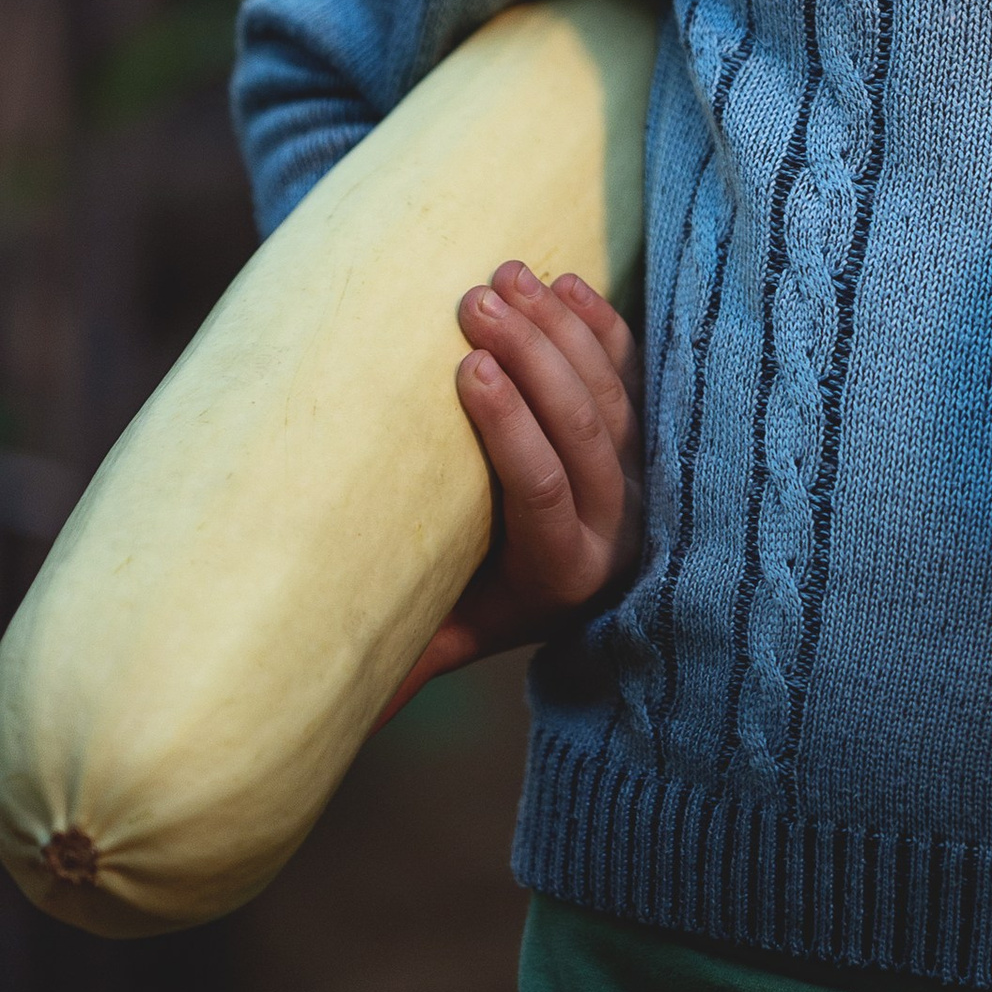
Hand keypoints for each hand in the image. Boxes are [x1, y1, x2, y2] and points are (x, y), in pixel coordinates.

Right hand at [376, 263, 643, 726]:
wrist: (581, 583)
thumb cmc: (489, 603)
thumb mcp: (453, 631)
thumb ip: (402, 662)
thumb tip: (339, 717)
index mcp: (567, 572)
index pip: (544, 486)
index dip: (512, 426)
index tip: (467, 367)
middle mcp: (618, 518)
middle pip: (583, 424)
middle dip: (532, 355)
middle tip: (474, 298)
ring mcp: (644, 468)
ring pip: (611, 386)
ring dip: (559, 323)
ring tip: (505, 274)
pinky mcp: (652, 427)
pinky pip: (635, 364)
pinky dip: (602, 319)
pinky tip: (566, 281)